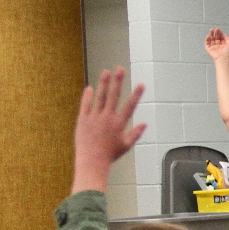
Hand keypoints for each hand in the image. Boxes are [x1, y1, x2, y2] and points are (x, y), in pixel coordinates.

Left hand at [73, 68, 145, 185]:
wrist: (92, 161)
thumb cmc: (110, 154)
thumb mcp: (126, 145)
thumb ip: (136, 133)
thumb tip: (145, 124)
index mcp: (119, 124)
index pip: (130, 106)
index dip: (136, 94)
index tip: (141, 84)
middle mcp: (107, 118)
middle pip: (114, 96)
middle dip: (118, 81)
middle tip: (120, 69)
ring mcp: (94, 118)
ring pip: (100, 97)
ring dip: (103, 83)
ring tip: (106, 71)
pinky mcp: (83, 120)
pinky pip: (85, 105)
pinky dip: (87, 96)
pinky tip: (90, 87)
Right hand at [204, 28, 228, 62]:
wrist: (223, 58)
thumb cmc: (227, 53)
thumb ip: (227, 38)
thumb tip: (225, 34)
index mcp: (223, 45)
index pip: (221, 38)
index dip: (220, 33)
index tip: (219, 30)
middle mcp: (218, 46)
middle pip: (216, 38)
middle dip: (216, 33)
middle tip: (216, 29)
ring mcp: (213, 47)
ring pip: (211, 39)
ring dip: (211, 34)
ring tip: (211, 30)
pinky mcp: (209, 49)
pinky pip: (207, 43)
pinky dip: (207, 39)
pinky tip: (208, 36)